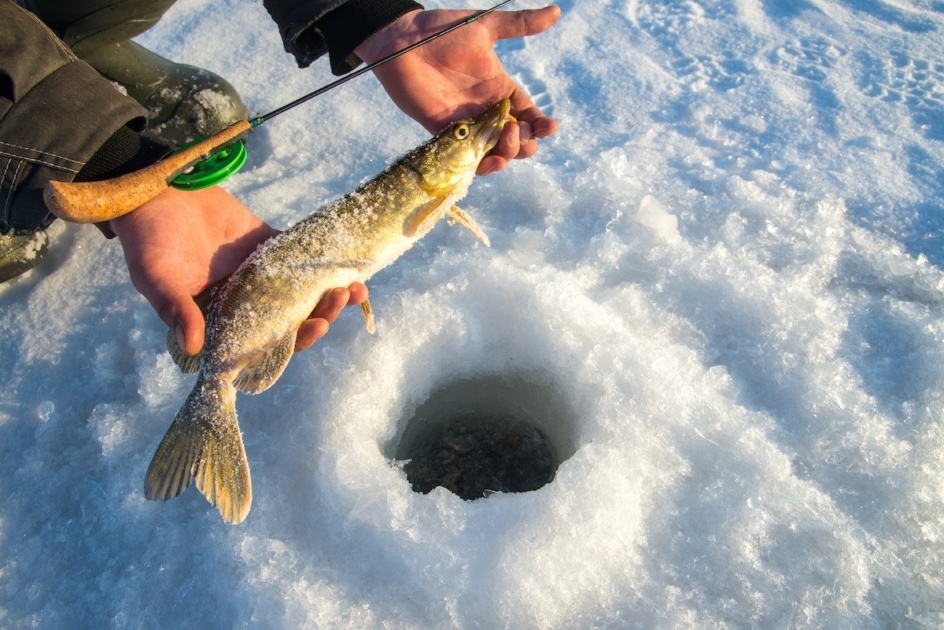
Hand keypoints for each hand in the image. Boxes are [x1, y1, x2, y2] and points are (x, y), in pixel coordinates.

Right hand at [108, 186, 367, 355]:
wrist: (155, 191)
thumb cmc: (147, 241)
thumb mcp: (156, 277)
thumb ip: (175, 310)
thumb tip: (193, 347)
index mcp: (222, 321)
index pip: (265, 343)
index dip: (294, 342)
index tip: (315, 328)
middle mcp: (246, 304)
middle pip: (293, 320)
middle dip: (322, 316)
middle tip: (341, 302)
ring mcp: (260, 276)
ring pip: (303, 293)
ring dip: (330, 295)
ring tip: (356, 289)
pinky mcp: (268, 246)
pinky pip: (301, 259)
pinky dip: (324, 263)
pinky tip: (348, 263)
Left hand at [355, 5, 560, 175]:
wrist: (402, 40)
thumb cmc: (442, 30)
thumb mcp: (485, 26)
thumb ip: (520, 24)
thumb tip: (557, 12)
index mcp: (500, 88)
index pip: (529, 114)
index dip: (541, 125)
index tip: (547, 127)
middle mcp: (486, 110)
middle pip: (516, 139)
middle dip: (524, 143)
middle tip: (514, 130)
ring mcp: (467, 124)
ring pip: (495, 152)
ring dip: (507, 156)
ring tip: (503, 146)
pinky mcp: (444, 134)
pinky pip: (466, 159)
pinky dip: (480, 165)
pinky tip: (488, 161)